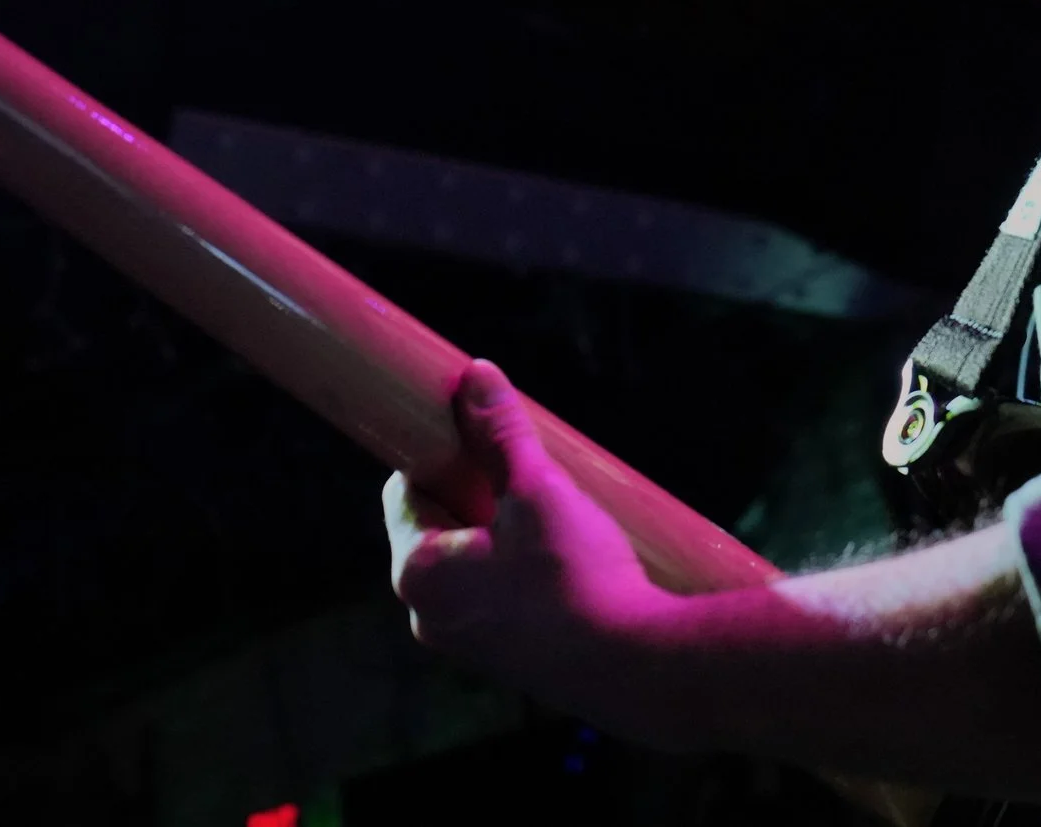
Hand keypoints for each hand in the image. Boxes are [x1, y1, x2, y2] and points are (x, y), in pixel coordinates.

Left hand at [383, 358, 687, 741]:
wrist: (637, 665)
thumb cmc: (578, 578)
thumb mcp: (538, 489)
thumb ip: (500, 431)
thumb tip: (475, 374)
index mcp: (416, 571)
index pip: (403, 490)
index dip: (439, 454)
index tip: (475, 434)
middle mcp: (426, 615)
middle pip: (434, 525)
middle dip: (472, 491)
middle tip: (520, 470)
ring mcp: (463, 643)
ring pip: (464, 561)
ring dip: (496, 529)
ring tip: (547, 509)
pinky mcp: (501, 658)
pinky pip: (490, 594)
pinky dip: (512, 568)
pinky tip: (557, 554)